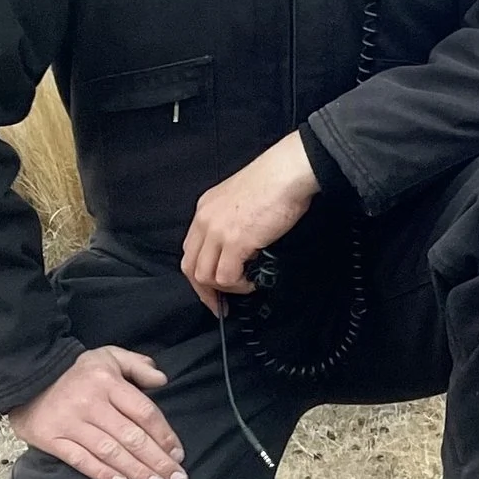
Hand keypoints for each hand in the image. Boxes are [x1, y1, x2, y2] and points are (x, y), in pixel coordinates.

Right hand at [7, 345, 187, 478]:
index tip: (178, 454)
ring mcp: (70, 422)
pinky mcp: (52, 438)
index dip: (165, 436)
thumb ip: (137, 365)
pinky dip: (102, 473)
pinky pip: (81, 460)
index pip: (144, 412)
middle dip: (158, 461)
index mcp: (107, 381)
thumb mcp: (107, 356)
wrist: (26, 377)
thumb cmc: (75, 371)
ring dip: (137, 472)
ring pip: (110, 452)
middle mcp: (90, 403)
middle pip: (131, 437)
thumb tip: (162, 379)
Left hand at [181, 132, 320, 316]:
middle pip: (191, 267)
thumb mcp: (239, 200)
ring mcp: (218, 231)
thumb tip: (241, 250)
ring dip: (226, 288)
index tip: (211, 290)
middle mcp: (204, 220)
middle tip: (219, 306)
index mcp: (205, 209)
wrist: (287, 172)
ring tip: (246, 285)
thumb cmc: (274, 182)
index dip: (198, 275)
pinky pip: (226, 276)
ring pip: (205, 276)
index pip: (190, 250)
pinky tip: (253, 280)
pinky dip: (239, 285)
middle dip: (204, 292)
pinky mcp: (235, 242)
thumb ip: (231, 223)